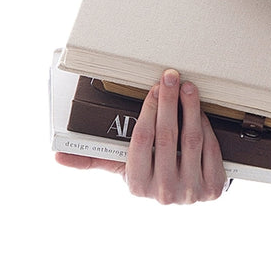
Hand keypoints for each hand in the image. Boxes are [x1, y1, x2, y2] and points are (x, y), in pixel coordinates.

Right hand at [55, 69, 226, 203]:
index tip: (152, 89)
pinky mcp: (213, 188)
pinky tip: (200, 108)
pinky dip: (206, 126)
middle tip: (169, 77)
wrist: (184, 192)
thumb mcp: (122, 167)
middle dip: (168, 102)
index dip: (148, 111)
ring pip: (191, 141)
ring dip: (190, 108)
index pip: (141, 142)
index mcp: (136, 185)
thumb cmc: (149, 172)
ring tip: (187, 86)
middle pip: (167, 138)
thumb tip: (58, 156)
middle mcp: (163, 193)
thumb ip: (93, 158)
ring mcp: (191, 192)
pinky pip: (211, 150)